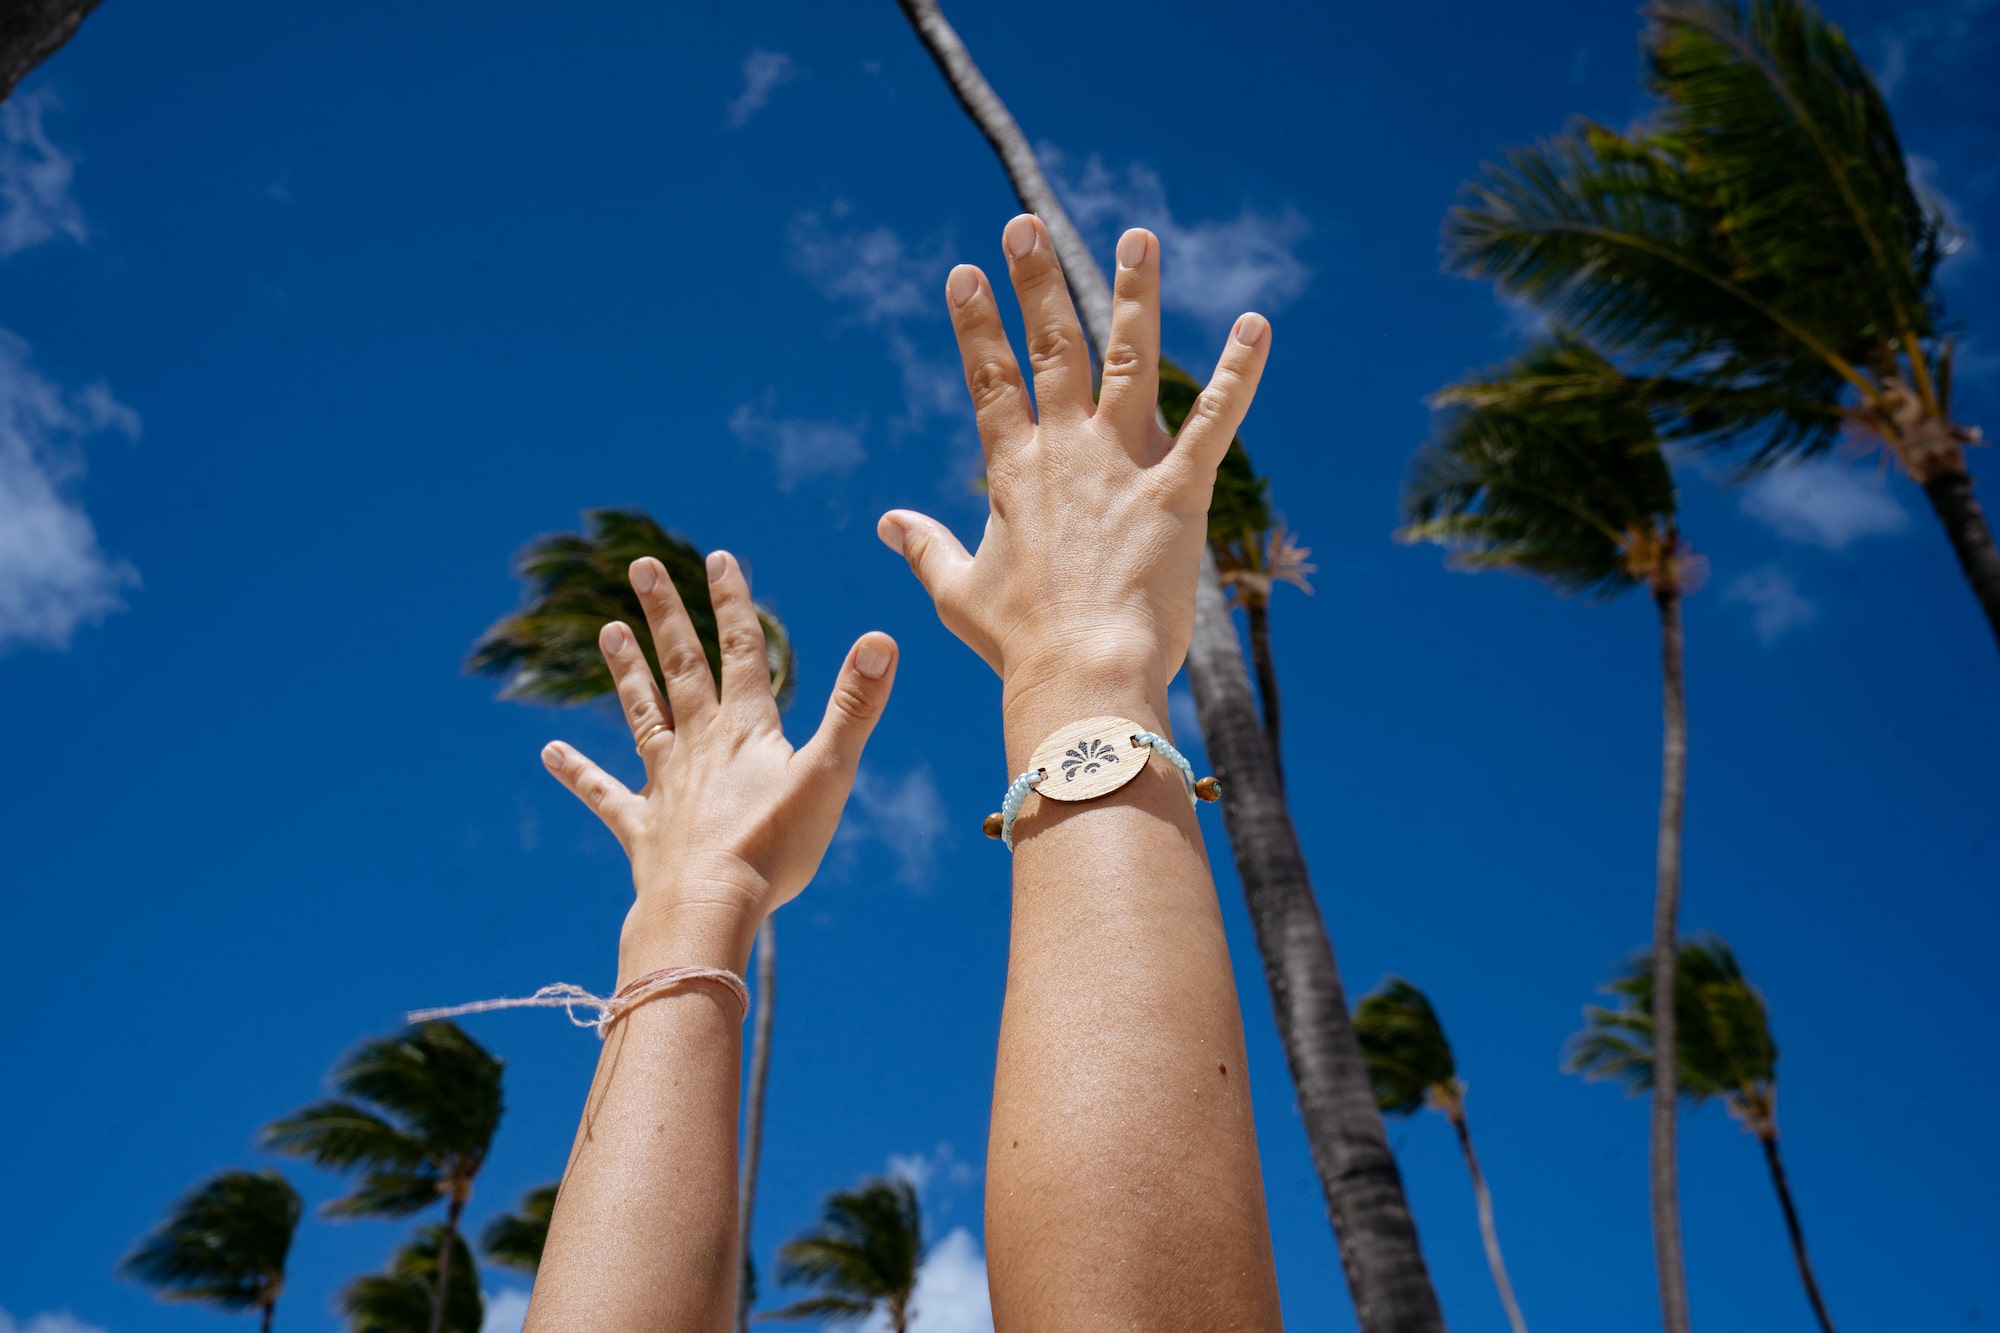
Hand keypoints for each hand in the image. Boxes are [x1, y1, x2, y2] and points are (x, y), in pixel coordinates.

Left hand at [540, 550, 897, 977]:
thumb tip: (882, 639)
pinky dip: (578, 773)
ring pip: (643, 714)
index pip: (740, 651)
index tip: (718, 557)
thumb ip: (854, 706)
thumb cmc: (774, 847)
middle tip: (641, 566)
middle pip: (681, 667)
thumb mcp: (829, 773)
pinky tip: (550, 753)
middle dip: (665, 615)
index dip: (731, 603)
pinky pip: (605, 794)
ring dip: (627, 672)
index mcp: (745, 730)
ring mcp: (665, 785)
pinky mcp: (642, 829)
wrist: (709, 908)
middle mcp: (699, 746)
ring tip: (607, 631)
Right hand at [877, 215, 1269, 715]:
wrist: (1081, 676)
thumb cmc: (1020, 644)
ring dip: (1134, 295)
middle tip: (1024, 223)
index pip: (990, 380)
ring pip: (1130, 360)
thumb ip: (924, 546)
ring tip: (1138, 237)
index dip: (976, 325)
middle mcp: (1066, 451)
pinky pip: (1214, 422)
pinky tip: (1257, 326)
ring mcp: (1124, 465)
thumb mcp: (957, 592)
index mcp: (1014, 472)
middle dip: (1036, 281)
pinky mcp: (1179, 492)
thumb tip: (886, 522)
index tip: (963, 273)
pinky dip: (1238, 374)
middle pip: (1052, 348)